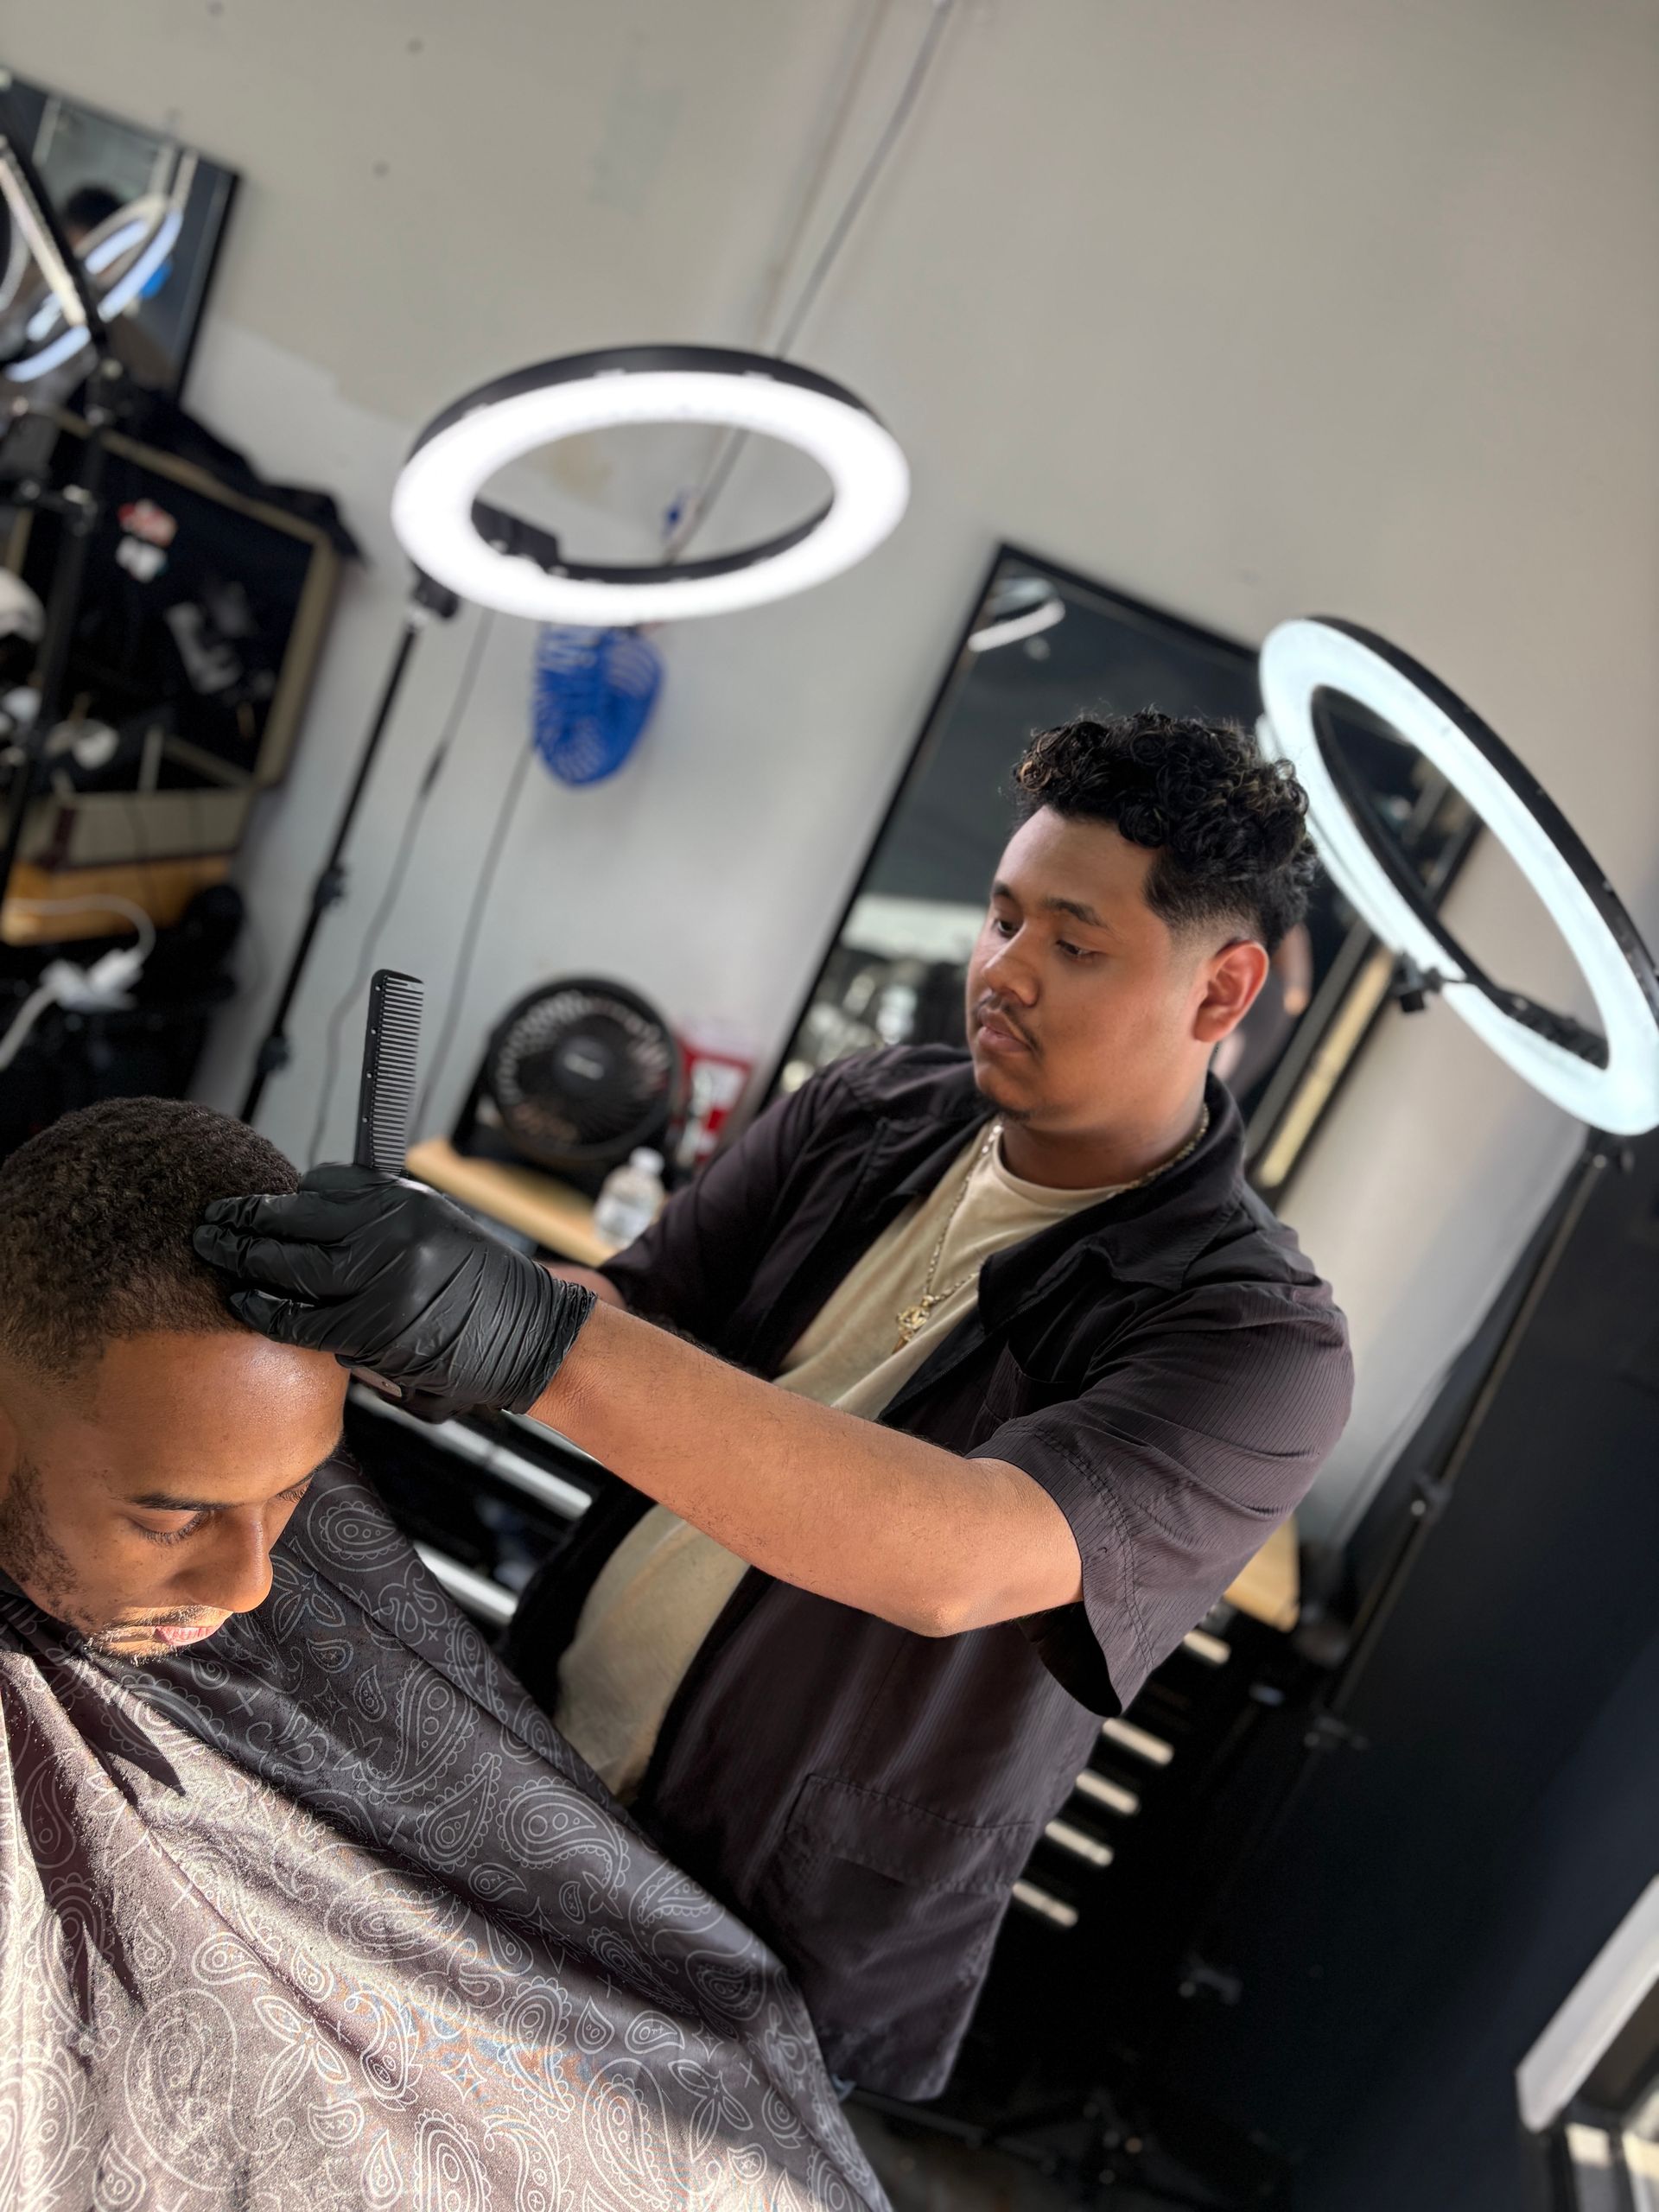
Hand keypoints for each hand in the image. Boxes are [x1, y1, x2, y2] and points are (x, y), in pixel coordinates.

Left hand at [192, 1163, 595, 1414]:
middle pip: (293, 1223)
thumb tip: (303, 1216)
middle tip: (208, 1224)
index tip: (250, 1205)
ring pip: (289, 1271)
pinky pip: (302, 1322)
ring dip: (243, 1264)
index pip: (319, 1186)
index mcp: (404, 1200)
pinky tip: (243, 1305)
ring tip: (214, 1256)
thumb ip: (375, 1219)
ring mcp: (382, 1281)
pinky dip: (266, 1313)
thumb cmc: (479, 1283)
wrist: (529, 1334)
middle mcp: (392, 1232)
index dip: (279, 1199)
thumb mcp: (434, 1225)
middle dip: (241, 1224)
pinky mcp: (375, 1330)